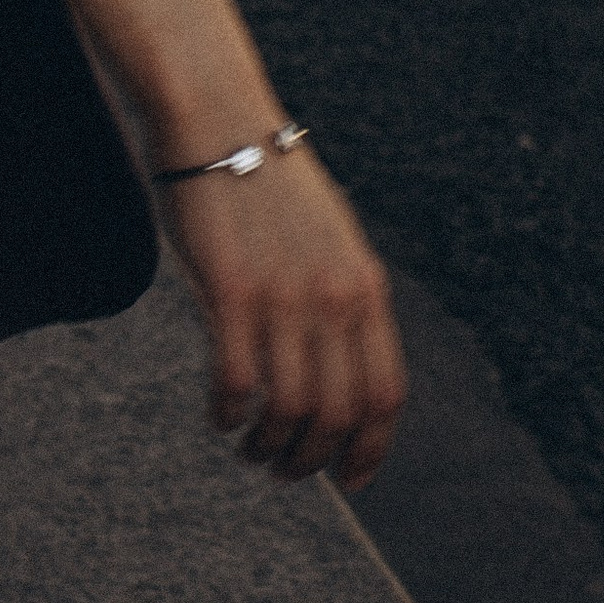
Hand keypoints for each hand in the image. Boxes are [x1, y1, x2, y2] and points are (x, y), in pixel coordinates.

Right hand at [160, 144, 406, 489]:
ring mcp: (284, 295)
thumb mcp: (331, 238)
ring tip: (249, 449)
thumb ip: (343, 297)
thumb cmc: (267, 182)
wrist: (219, 122)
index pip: (385, 395)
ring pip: (287, 409)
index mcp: (365, 286)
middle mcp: (333, 297)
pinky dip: (227, 414)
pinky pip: (237, 381)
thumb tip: (341, 370)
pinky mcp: (231, 290)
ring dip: (267, 446)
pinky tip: (218, 415)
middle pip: (336, 414)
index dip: (370, 450)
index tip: (350, 480)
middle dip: (311, 459)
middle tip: (284, 470)